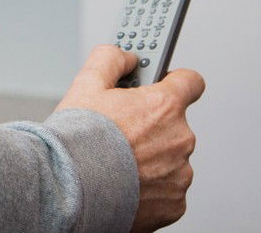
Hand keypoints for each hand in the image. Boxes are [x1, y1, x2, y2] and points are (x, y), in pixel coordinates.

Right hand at [54, 45, 204, 231]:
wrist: (70, 189)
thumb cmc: (78, 138)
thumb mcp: (86, 85)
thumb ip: (110, 59)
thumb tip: (125, 56)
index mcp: (164, 106)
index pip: (191, 82)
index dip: (175, 81)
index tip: (162, 85)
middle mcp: (180, 139)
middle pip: (174, 124)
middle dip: (152, 125)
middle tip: (121, 131)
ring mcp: (180, 174)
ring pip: (170, 158)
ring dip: (152, 158)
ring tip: (118, 163)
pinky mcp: (174, 204)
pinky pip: (168, 189)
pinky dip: (151, 187)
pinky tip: (125, 184)